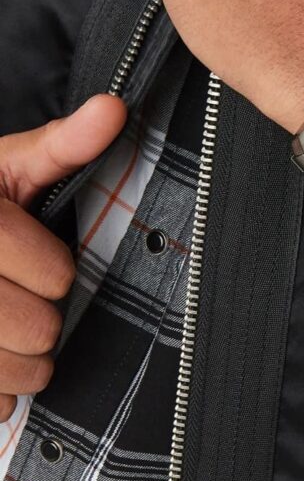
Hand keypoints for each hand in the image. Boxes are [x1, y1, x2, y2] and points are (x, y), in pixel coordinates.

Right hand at [0, 95, 126, 420]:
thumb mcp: (9, 168)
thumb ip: (62, 145)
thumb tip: (115, 108)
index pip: (51, 274)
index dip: (57, 273)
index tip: (50, 267)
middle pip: (33, 326)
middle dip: (45, 319)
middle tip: (34, 303)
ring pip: (9, 371)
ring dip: (26, 363)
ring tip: (15, 336)